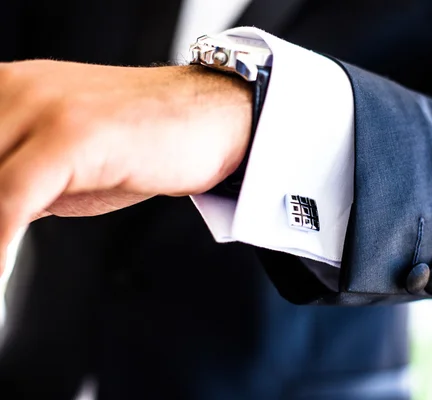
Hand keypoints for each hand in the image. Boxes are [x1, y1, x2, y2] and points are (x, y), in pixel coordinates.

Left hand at [0, 60, 252, 271]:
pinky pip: (11, 200)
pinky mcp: (71, 134)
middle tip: (0, 264)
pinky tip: (4, 280)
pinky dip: (1, 247)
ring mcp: (40, 108)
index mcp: (5, 90)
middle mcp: (12, 90)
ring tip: (0, 281)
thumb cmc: (148, 139)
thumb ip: (20, 184)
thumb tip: (2, 220)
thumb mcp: (66, 163)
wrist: (211, 117)